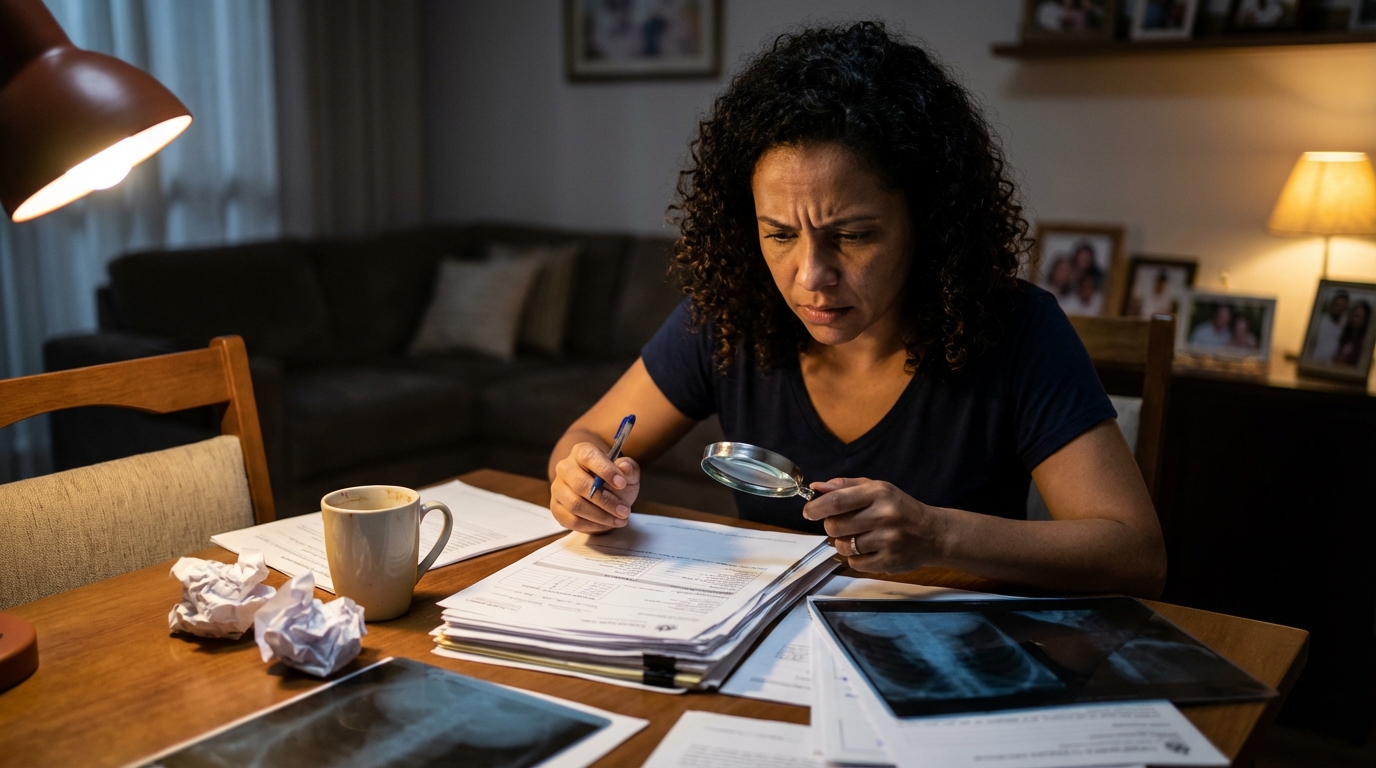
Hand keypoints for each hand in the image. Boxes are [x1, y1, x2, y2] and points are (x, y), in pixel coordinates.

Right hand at [550, 442, 640, 532]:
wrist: (602, 496)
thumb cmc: (614, 482)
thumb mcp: (627, 474)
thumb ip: (629, 469)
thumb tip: (624, 467)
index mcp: (581, 452)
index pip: (588, 457)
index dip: (605, 470)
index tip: (622, 483)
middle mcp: (565, 468)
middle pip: (580, 484)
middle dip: (605, 501)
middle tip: (624, 510)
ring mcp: (558, 488)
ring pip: (575, 505)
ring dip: (600, 516)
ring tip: (619, 519)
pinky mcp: (556, 508)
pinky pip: (571, 520)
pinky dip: (591, 525)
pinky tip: (606, 524)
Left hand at [802, 477, 947, 573]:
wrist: (934, 533)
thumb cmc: (900, 508)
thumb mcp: (877, 489)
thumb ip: (844, 487)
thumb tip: (815, 488)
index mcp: (879, 493)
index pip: (836, 501)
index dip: (816, 508)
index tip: (808, 512)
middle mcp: (884, 516)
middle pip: (835, 526)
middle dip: (832, 526)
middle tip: (842, 524)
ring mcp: (888, 541)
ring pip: (843, 547)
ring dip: (844, 543)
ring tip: (859, 537)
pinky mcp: (889, 562)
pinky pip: (855, 563)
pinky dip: (856, 558)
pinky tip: (869, 549)